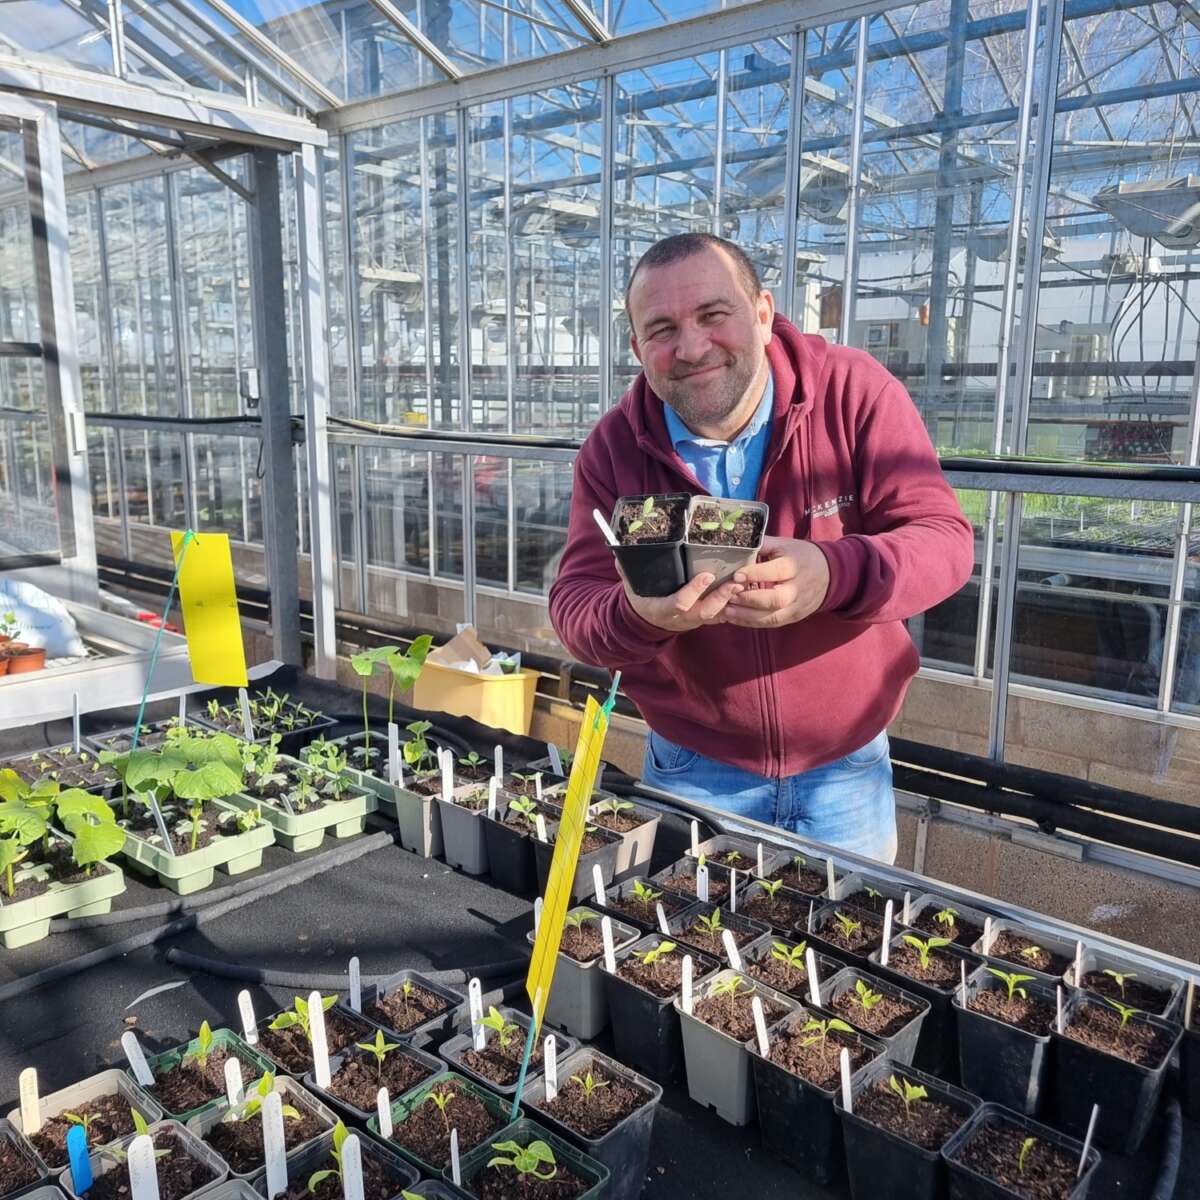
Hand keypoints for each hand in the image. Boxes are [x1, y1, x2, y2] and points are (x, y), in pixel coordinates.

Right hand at [621, 570, 744, 633]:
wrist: (645, 622)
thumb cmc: (641, 600)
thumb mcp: (631, 588)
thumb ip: (627, 571)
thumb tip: (620, 553)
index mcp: (663, 609)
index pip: (680, 603)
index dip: (694, 591)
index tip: (707, 576)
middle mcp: (681, 618)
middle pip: (704, 612)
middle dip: (720, 598)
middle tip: (735, 582)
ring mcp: (693, 621)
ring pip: (715, 615)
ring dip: (730, 600)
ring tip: (742, 583)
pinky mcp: (702, 620)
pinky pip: (720, 616)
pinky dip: (732, 606)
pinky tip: (743, 592)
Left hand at [722, 537, 829, 627]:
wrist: (829, 574)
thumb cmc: (800, 556)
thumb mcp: (784, 544)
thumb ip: (762, 545)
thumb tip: (737, 543)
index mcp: (795, 566)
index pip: (776, 572)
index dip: (755, 574)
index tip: (736, 575)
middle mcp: (798, 589)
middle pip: (775, 599)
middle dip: (749, 599)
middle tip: (729, 595)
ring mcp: (797, 606)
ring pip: (773, 617)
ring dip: (747, 615)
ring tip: (727, 611)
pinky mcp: (794, 617)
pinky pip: (772, 623)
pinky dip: (752, 623)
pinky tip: (736, 618)